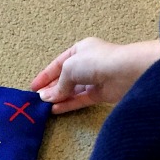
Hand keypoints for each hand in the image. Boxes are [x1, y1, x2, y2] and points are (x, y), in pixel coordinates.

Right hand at [30, 37, 159, 113]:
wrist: (126, 72)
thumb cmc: (96, 61)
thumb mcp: (70, 68)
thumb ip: (58, 84)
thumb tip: (46, 97)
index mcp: (81, 49)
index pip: (58, 63)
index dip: (45, 75)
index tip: (33, 87)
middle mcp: (88, 63)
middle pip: (66, 77)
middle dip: (52, 88)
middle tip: (37, 99)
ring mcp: (95, 79)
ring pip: (73, 90)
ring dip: (59, 97)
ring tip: (44, 106)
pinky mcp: (102, 93)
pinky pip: (81, 99)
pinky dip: (69, 104)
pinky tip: (56, 109)